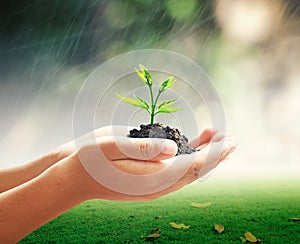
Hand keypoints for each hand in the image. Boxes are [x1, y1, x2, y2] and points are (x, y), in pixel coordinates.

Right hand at [67, 127, 234, 201]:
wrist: (75, 176)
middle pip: (194, 171)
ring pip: (186, 170)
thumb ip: (143, 149)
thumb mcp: (111, 148)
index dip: (213, 155)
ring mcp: (152, 182)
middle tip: (231, 140)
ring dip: (203, 155)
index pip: (191, 168)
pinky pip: (173, 167)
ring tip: (216, 136)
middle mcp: (157, 184)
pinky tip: (192, 142)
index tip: (229, 143)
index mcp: (151, 179)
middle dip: (214, 156)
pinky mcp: (147, 175)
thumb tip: (174, 150)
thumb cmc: (90, 160)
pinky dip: (186, 155)